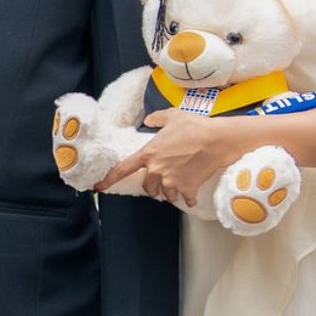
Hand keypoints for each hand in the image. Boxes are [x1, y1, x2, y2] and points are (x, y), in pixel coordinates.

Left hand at [102, 110, 239, 209]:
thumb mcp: (173, 116)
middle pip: (147, 187)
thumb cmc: (195, 126)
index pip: (123, 169)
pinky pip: (185, 200)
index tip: (99, 187)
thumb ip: (158, 118)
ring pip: (165, 195)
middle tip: (163, 179)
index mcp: (149, 154)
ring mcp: (171, 181)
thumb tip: (148, 120)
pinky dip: (188, 199)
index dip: (109, 180)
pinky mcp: (187, 189)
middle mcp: (156, 171)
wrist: (217, 140)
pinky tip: (192, 196)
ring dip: (170, 192)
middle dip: (153, 185)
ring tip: (179, 184)